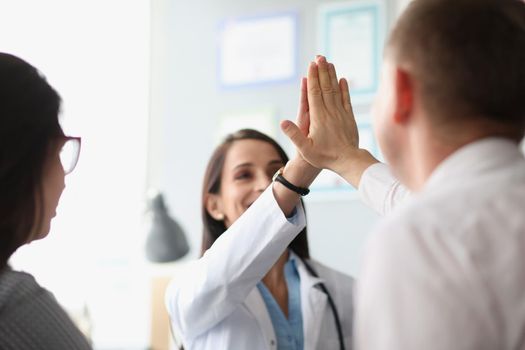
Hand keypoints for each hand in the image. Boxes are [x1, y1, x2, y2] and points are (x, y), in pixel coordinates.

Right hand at [281, 56, 377, 186]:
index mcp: (319, 117)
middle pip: (325, 87)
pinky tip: (343, 80)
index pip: (314, 93)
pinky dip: (344, 89)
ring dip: (332, 76)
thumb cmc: (325, 157)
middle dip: (322, 71)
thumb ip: (294, 135)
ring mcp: (341, 113)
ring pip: (336, 90)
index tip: (311, 65)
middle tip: (320, 56)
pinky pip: (346, 99)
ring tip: (329, 62)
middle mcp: (330, 112)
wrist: (348, 161)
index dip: (313, 78)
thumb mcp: (306, 150)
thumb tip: (282, 122)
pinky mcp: (349, 117)